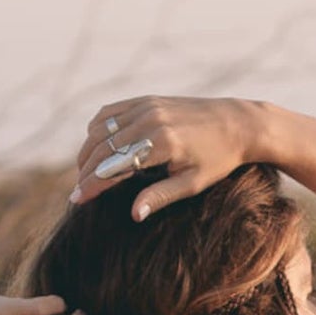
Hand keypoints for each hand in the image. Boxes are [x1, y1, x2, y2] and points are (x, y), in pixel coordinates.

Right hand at [69, 95, 264, 220]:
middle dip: (84, 171)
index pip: (114, 166)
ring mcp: (147, 106)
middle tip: (77, 191)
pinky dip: (97, 129)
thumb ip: (161, 196)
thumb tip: (134, 214)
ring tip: (85, 173)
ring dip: (87, 150)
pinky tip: (95, 146)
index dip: (92, 184)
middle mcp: (150, 120)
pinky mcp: (148, 99)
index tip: (77, 199)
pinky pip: (110, 112)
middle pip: (102, 147)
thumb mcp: (193, 183)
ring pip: (100, 129)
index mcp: (162, 144)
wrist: (238, 123)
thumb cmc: (219, 159)